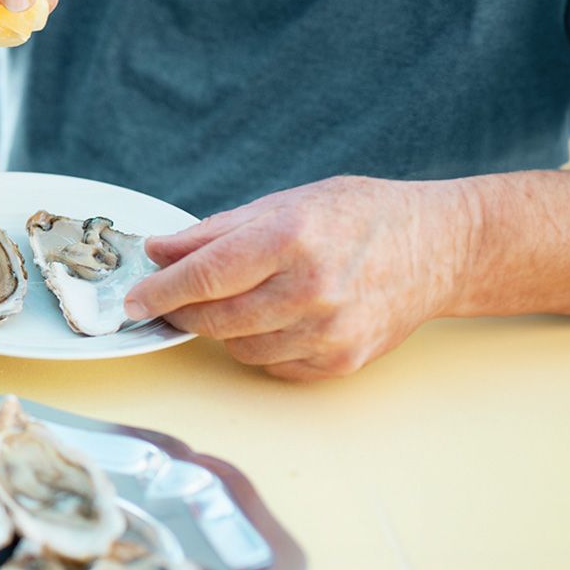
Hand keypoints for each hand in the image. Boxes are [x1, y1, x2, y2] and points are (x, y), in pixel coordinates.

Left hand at [125, 176, 472, 379]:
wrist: (437, 248)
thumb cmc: (357, 217)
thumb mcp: (283, 204)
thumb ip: (214, 232)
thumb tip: (158, 250)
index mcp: (292, 238)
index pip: (205, 275)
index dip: (161, 291)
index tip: (133, 299)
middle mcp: (311, 288)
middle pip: (215, 317)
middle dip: (182, 311)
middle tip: (169, 300)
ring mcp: (328, 331)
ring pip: (238, 347)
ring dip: (222, 328)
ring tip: (239, 299)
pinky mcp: (340, 361)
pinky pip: (271, 365)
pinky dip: (258, 346)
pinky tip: (274, 318)